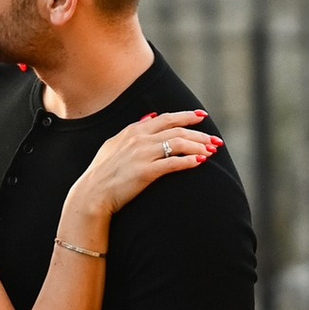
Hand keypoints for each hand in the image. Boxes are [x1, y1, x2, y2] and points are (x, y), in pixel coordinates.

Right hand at [69, 110, 220, 231]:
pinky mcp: (146, 172)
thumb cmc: (102, 171)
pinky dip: (189, 161)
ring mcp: (143, 154)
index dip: (186, 116)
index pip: (166, 118)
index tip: (202, 116)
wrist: (93, 193)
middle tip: (216, 140)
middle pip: (177, 130)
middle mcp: (140, 139)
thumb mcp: (114, 143)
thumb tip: (150, 116)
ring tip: (212, 152)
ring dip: (198, 147)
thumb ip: (133, 128)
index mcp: (133, 131)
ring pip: (179, 144)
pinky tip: (200, 162)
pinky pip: (173, 163)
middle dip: (200, 134)